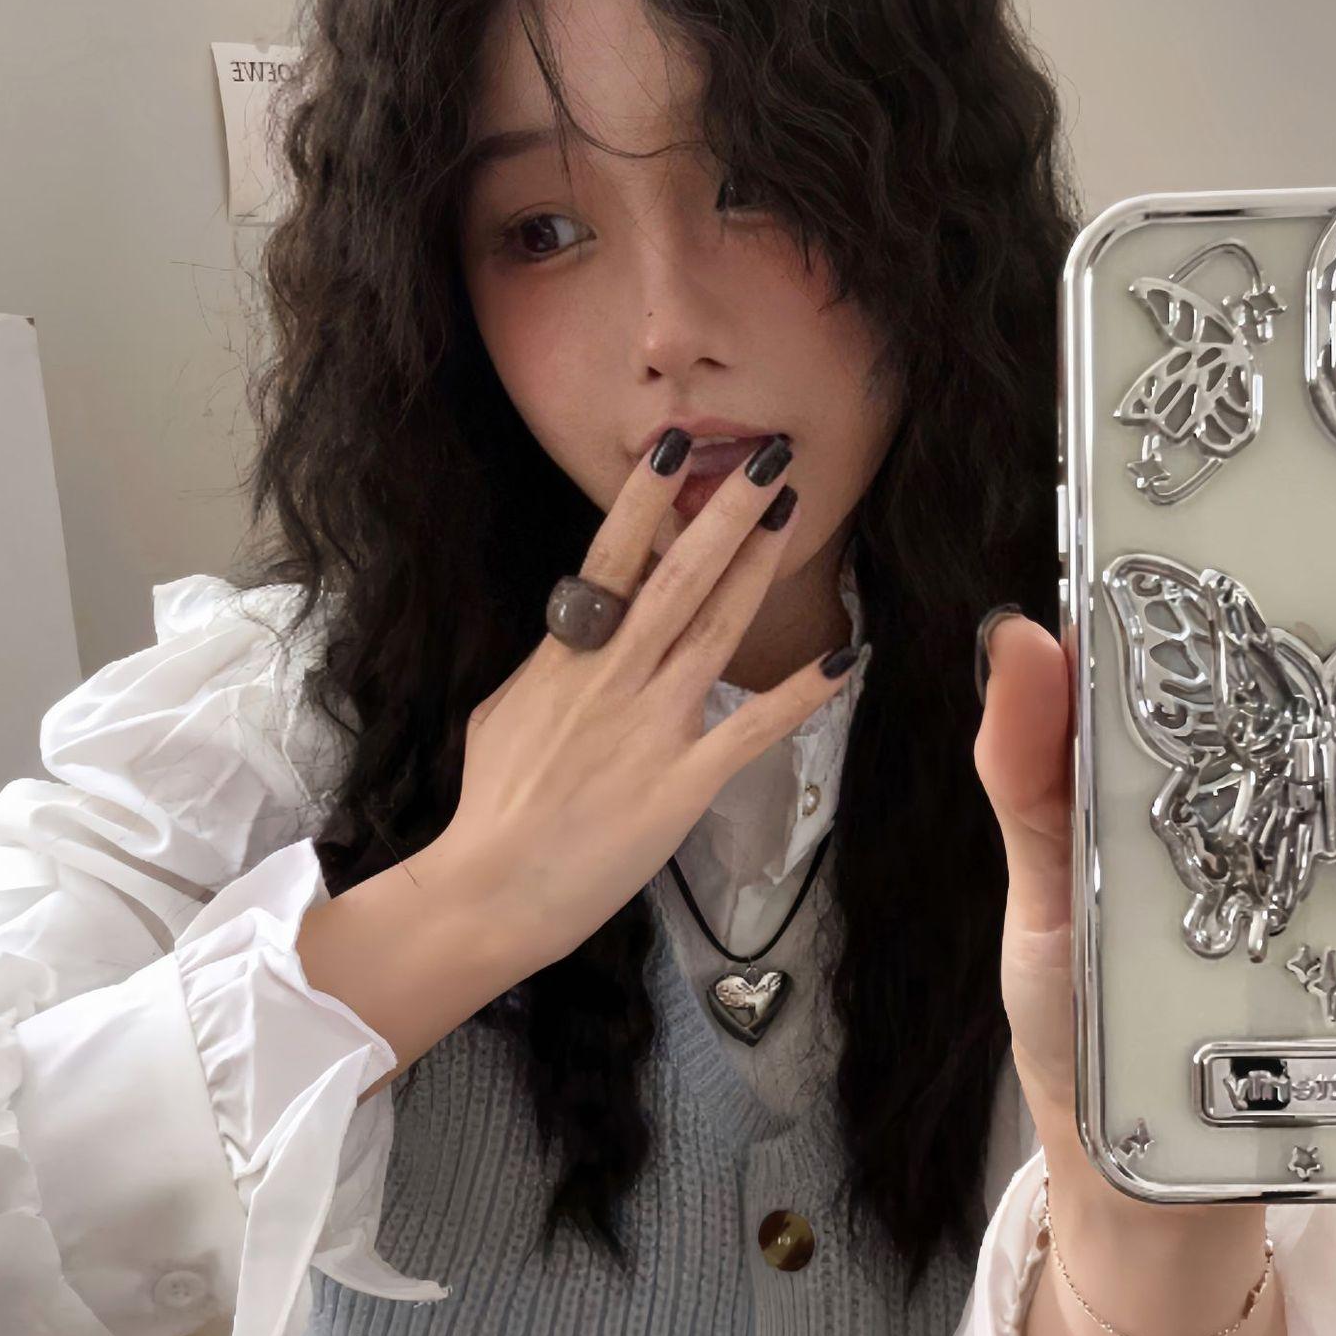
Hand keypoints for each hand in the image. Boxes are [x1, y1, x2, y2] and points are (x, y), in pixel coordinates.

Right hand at [438, 431, 857, 984]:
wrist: (494, 887)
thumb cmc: (493, 802)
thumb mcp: (505, 710)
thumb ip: (549, 662)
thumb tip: (577, 628)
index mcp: (568, 654)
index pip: (612, 559)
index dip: (647, 501)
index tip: (679, 449)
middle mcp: (617, 676)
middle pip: (680, 577)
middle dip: (726, 511)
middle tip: (768, 458)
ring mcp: (655, 726)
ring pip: (718, 628)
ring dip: (758, 567)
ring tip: (792, 513)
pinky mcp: (686, 780)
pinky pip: (753, 727)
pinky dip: (800, 693)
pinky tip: (841, 659)